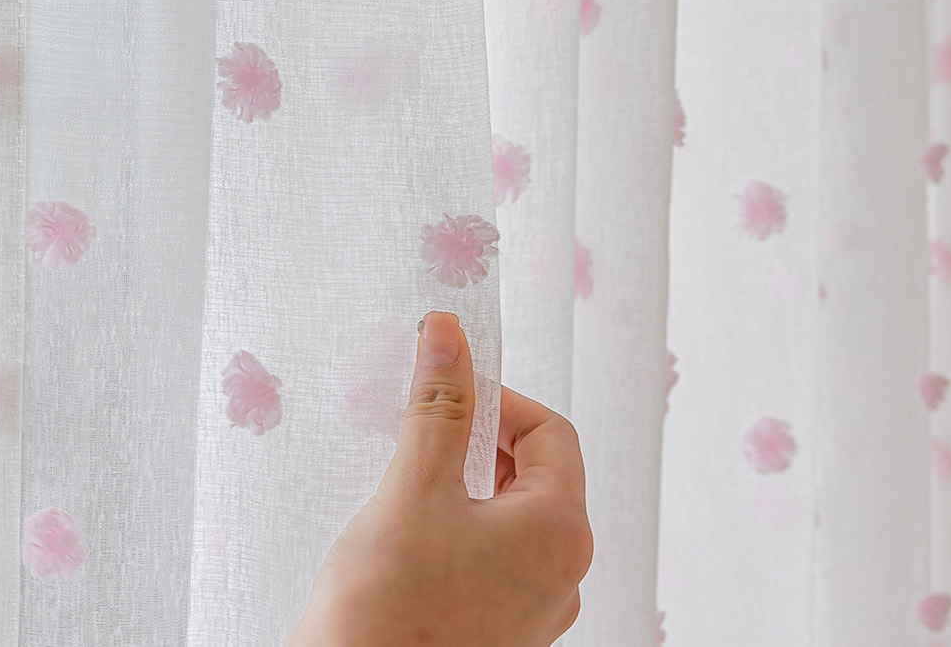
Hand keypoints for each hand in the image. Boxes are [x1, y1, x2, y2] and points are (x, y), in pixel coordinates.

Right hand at [289, 313, 591, 646]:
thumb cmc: (388, 608)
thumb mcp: (415, 485)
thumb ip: (440, 405)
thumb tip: (448, 334)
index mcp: (560, 533)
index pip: (550, 432)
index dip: (499, 400)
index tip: (447, 391)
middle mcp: (562, 575)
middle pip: (536, 472)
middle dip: (481, 439)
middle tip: (424, 428)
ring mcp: (534, 611)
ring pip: (514, 516)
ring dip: (468, 482)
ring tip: (414, 479)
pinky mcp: (501, 634)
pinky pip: (497, 558)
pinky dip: (463, 526)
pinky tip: (414, 530)